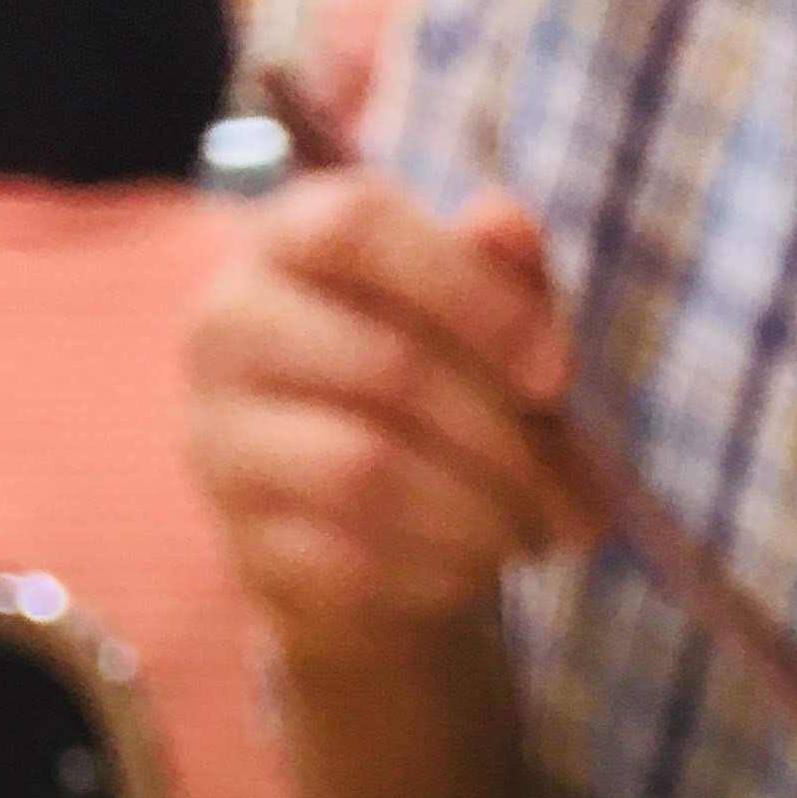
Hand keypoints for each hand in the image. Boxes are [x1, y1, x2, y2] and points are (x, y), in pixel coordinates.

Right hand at [189, 174, 592, 644]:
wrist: (369, 535)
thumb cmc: (436, 399)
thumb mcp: (481, 322)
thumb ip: (501, 272)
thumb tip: (507, 225)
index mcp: (289, 238)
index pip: (358, 227)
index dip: (472, 295)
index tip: (557, 377)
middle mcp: (232, 326)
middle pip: (383, 365)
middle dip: (502, 439)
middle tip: (571, 494)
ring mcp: (225, 439)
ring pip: (366, 473)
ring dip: (477, 514)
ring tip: (531, 533)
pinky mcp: (245, 544)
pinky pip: (352, 562)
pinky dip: (438, 573)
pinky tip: (475, 568)